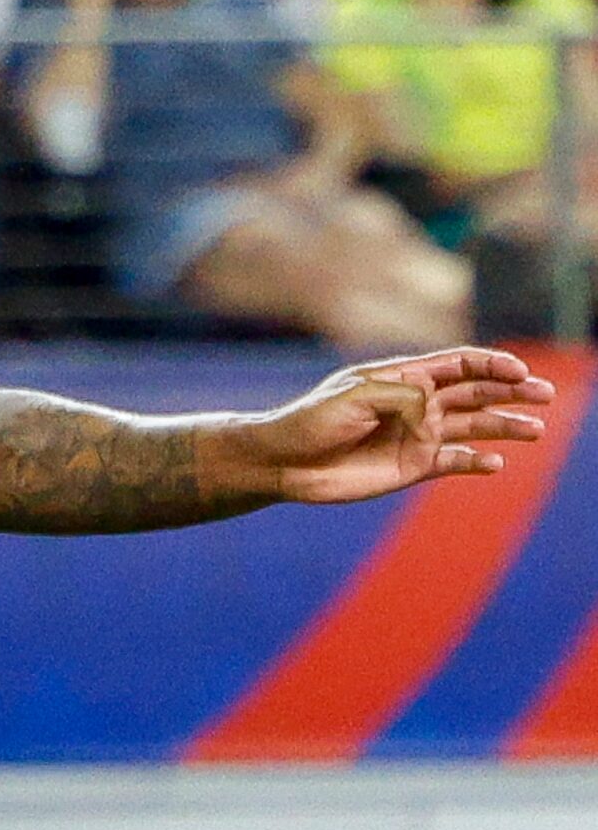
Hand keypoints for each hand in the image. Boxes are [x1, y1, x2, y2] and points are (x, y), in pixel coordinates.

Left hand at [228, 347, 553, 505]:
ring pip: (474, 426)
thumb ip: (397, 395)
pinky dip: (478, 461)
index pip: (457, 364)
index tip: (518, 370)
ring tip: (535, 430)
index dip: (491, 363)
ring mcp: (418, 435)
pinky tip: (495, 463)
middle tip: (544, 394)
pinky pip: (457, 460)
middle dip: (511, 390)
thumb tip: (435, 396)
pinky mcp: (415, 466)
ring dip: (505, 426)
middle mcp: (417, 404)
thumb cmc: (311, 420)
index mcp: (402, 377)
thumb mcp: (352, 397)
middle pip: (475, 392)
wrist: (285, 463)